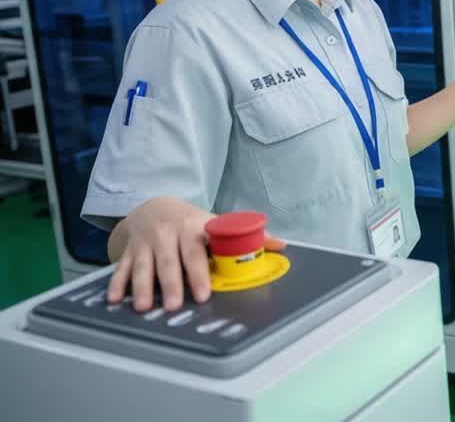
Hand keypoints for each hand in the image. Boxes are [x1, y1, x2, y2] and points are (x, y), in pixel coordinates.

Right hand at [107, 198, 284, 311]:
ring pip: (144, 265)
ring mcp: (147, 241)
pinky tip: (115, 300)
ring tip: (144, 307)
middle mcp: (169, 233)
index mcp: (195, 227)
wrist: (154, 204)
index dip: (201, 272)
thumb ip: (248, 236)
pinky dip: (117, 283)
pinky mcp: (130, 249)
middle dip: (173, 283)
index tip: (205, 293)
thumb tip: (282, 245)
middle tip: (175, 306)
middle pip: (170, 261)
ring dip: (143, 286)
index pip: (199, 251)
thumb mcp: (218, 223)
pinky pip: (122, 267)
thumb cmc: (193, 221)